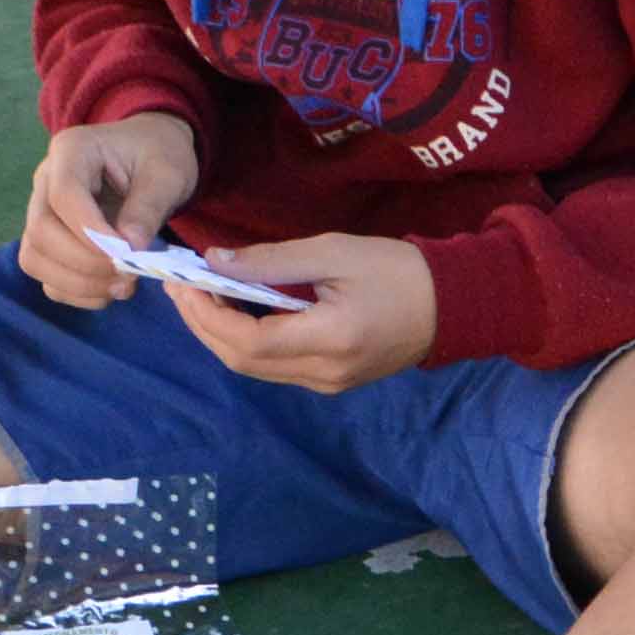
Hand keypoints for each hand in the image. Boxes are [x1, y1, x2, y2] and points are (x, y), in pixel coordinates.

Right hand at [14, 110, 202, 308]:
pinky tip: (109, 289)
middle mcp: (46, 180)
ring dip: (78, 283)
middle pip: (41, 231)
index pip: (64, 195)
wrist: (152, 157)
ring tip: (123, 286)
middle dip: (84, 263)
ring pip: (35, 258)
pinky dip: (77, 292)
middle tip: (128, 275)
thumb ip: (148, 208)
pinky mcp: (49, 241)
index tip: (125, 254)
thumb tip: (129, 248)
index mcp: (72, 150)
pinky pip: (47, 276)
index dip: (89, 232)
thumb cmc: (159, 155)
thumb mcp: (167, 175)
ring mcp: (42, 212)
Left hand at [152, 233, 437, 394]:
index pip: (246, 340)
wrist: (454, 304)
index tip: (183, 281)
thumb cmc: (398, 269)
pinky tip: (236, 312)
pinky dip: (245, 341)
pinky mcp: (331, 381)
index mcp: (328, 339)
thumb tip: (214, 261)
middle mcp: (323, 373)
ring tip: (199, 296)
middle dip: (203, 325)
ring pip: (254, 369)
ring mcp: (328, 383)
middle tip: (180, 287)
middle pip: (241, 361)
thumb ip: (272, 260)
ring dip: (220, 335)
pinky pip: (274, 367)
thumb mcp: (335, 251)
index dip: (206, 314)